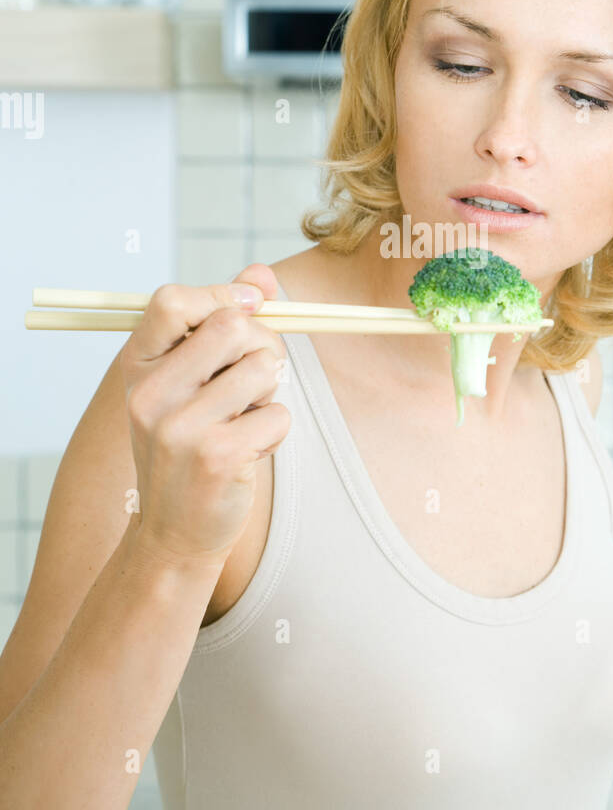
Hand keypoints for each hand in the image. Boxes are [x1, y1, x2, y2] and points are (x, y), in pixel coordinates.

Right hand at [119, 264, 291, 566]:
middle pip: (232, 326)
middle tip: (254, 379)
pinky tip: (247, 452)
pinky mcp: (217, 457)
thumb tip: (262, 276)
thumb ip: (220, 324)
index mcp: (137, 367)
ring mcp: (180, 427)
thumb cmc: (187, 447)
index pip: (171, 301)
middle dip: (261, 345)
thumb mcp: (187, 384)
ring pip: (264, 368)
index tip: (248, 309)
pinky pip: (278, 415)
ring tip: (245, 418)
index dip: (220, 295)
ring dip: (270, 392)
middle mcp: (150, 394)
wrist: (173, 533)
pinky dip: (274, 430)